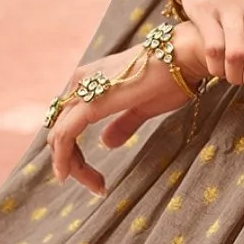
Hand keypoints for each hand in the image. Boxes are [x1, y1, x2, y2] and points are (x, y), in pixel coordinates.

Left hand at [46, 23, 206, 195]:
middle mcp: (80, 81)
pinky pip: (64, 136)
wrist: (185, 57)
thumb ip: (123, 124)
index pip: (69, 120)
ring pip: (59, 136)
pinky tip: (70, 176)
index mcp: (92, 79)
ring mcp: (82, 89)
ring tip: (95, 186)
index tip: (95, 175)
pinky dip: (65, 159)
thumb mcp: (143, 107)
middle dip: (72, 161)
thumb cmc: (173, 78)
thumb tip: (106, 142)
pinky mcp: (89, 103)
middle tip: (96, 185)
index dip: (75, 151)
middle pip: (60, 130)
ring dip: (71, 165)